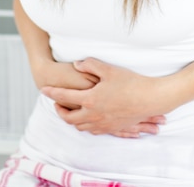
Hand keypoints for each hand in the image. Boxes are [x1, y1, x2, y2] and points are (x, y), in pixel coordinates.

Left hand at [41, 57, 166, 137]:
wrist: (150, 99)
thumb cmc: (130, 82)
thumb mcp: (109, 69)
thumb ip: (90, 65)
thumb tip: (77, 64)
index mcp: (90, 99)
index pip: (65, 96)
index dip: (53, 92)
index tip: (43, 89)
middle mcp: (93, 114)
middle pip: (69, 117)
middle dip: (60, 110)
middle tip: (57, 103)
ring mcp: (103, 123)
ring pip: (80, 126)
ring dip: (72, 119)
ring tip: (70, 110)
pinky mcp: (112, 128)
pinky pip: (92, 130)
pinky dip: (85, 125)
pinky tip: (88, 119)